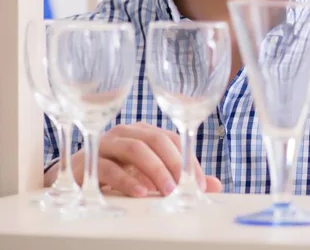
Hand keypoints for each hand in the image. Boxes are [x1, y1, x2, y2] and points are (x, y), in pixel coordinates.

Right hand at [44, 122, 221, 196]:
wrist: (77, 178)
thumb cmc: (119, 172)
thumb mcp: (151, 176)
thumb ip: (181, 178)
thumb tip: (217, 185)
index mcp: (145, 132)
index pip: (173, 139)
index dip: (188, 159)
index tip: (200, 183)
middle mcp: (127, 132)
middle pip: (156, 139)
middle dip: (173, 163)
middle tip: (183, 187)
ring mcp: (106, 144)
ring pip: (135, 148)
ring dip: (154, 170)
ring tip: (167, 190)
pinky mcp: (87, 161)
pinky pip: (108, 167)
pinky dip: (126, 180)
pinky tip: (140, 193)